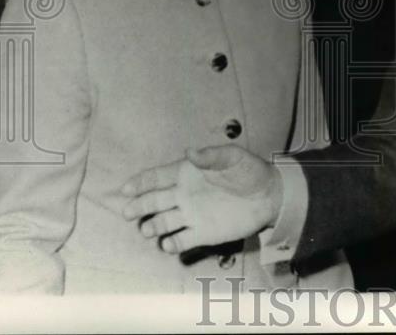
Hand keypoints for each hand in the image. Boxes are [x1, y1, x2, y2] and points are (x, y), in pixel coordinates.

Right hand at [120, 145, 281, 252]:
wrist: (268, 195)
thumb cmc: (249, 171)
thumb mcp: (232, 157)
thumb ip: (210, 156)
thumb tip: (189, 152)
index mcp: (187, 173)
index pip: (157, 177)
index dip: (140, 182)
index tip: (126, 189)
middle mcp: (183, 195)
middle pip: (154, 201)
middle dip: (139, 206)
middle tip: (128, 212)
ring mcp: (191, 215)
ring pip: (163, 222)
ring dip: (153, 226)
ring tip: (148, 230)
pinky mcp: (201, 233)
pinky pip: (181, 240)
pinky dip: (172, 243)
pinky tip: (168, 244)